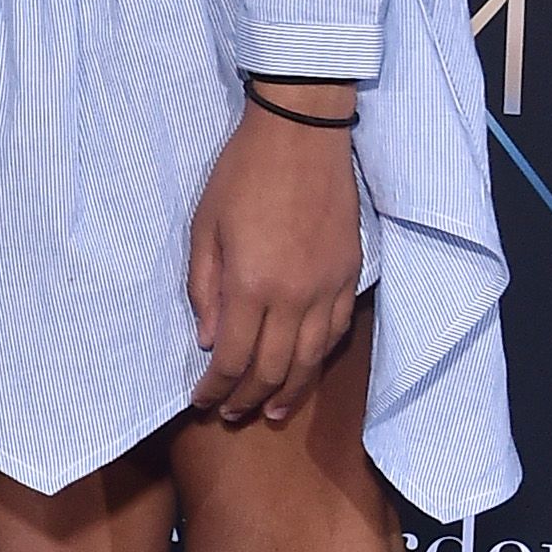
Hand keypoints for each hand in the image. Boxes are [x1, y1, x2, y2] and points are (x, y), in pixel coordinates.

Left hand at [184, 93, 361, 426]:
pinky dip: (318, 358)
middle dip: (248, 398)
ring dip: (288, 390)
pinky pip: (336, 332)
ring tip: (271, 410)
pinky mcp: (350, 276)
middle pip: (272, 369)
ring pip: (310, 359)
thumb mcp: (204, 228)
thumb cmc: (241, 176)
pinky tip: (304, 368)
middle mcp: (293, 296)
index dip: (215, 388)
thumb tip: (207, 339)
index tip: (201, 401)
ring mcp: (327, 288)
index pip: (232, 358)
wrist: (301, 137)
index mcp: (250, 284)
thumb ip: (204, 288)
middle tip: (231, 414)